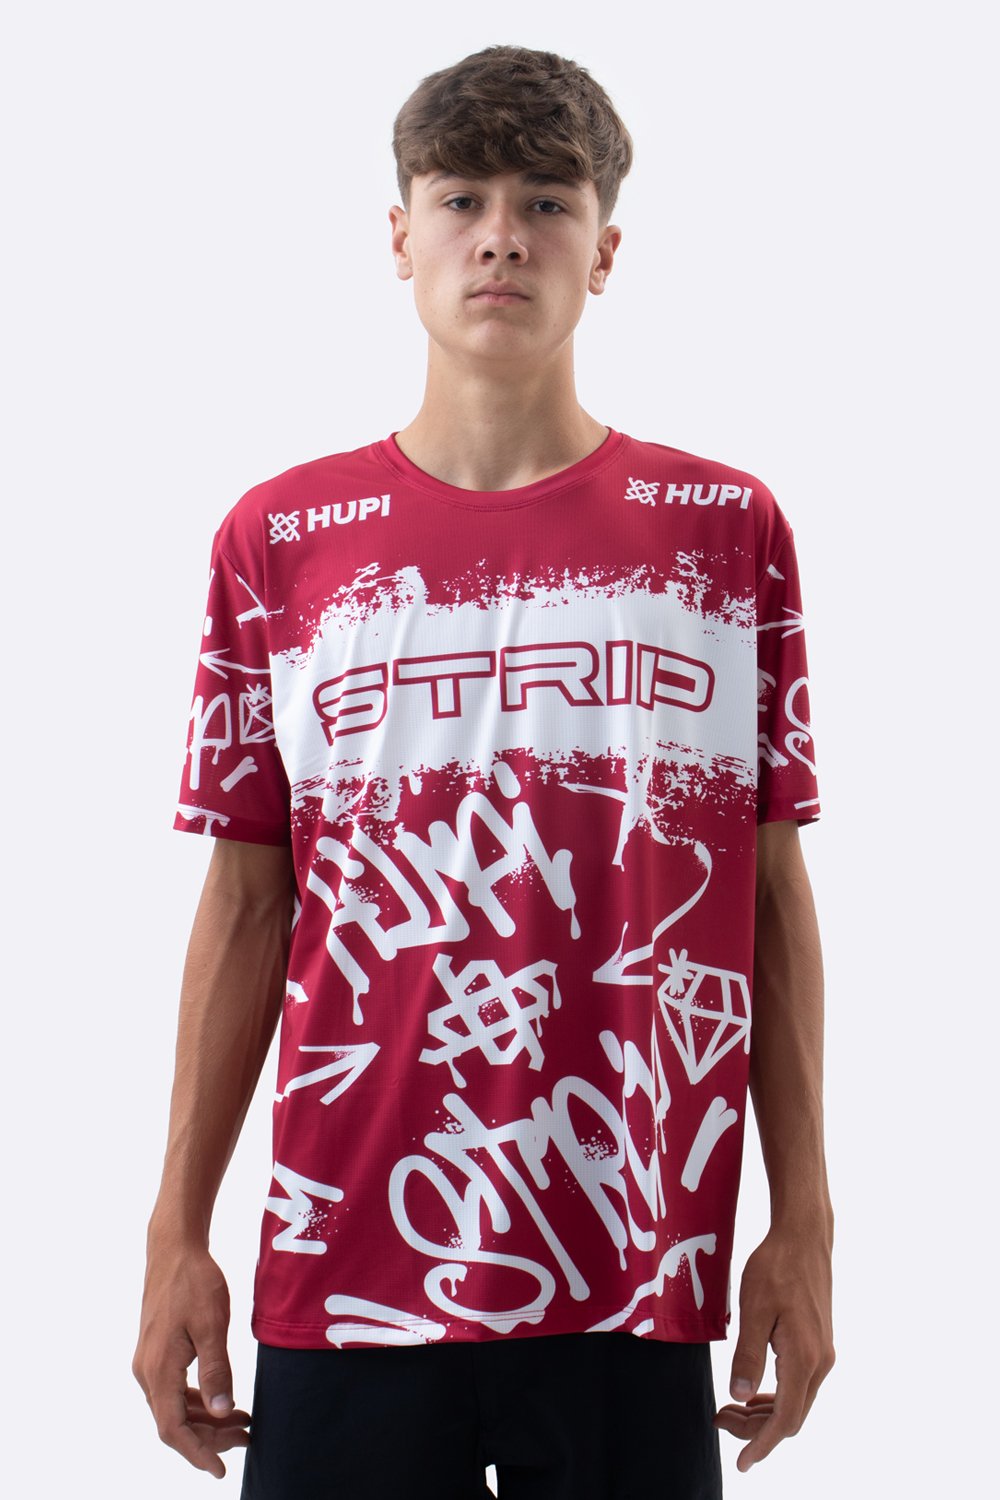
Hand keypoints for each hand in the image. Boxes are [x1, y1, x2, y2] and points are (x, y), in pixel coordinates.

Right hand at [132, 1242, 251, 1478]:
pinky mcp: (157, 1351)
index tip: (221, 1470)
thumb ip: (216, 1369)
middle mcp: (147, 1371)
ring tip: (243, 1423)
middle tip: (247, 1438)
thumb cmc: (195, 1281)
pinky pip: (174, 1390)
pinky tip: (222, 1399)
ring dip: (206, 1420)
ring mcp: (149, 1362)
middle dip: (210, 1438)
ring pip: (175, 1407)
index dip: (197, 1453)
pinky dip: (198, 1401)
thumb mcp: (211, 1323)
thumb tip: (221, 1411)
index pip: (173, 1429)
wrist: (174, 1248)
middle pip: (175, 1423)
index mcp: (159, 1370)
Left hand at [713, 1224, 834, 1471]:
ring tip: (729, 1411)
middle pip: (791, 1416)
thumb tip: (739, 1396)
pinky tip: (753, 1392)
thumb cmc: (775, 1267)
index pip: (785, 1420)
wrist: (804, 1236)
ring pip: (796, 1402)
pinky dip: (775, 1396)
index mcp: (803, 1359)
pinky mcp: (818, 1343)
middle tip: (718, 1421)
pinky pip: (799, 1385)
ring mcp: (822, 1353)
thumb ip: (747, 1355)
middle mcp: (820, 1362)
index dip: (762, 1445)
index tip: (742, 1464)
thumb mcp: (754, 1308)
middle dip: (755, 1429)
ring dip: (764, 1413)